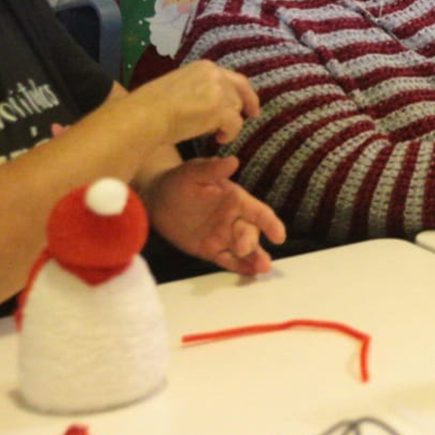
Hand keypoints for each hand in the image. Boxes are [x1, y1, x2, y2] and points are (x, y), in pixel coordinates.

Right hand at [133, 59, 260, 145]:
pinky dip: (230, 134)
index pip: (233, 79)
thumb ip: (198, 89)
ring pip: (236, 110)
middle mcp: (215, 74)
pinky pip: (235, 124)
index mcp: (204, 67)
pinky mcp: (219, 109)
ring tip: (215, 133)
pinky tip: (220, 139)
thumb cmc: (152, 105)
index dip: (244, 93)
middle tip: (247, 119)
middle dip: (241, 108)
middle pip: (238, 93)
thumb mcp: (179, 86)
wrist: (145, 115)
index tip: (249, 106)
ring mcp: (218, 91)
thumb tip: (211, 103)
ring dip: (228, 123)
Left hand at [143, 156, 285, 275]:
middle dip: (250, 242)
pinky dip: (239, 267)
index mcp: (235, 200)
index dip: (271, 223)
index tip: (279, 236)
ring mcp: (223, 236)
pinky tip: (250, 273)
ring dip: (254, 259)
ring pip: (244, 250)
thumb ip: (212, 169)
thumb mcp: (192, 172)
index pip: (258, 212)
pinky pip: (227, 260)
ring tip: (261, 269)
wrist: (156, 200)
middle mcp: (234, 219)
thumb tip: (233, 161)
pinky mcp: (210, 250)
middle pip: (250, 233)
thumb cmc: (178, 181)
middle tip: (243, 249)